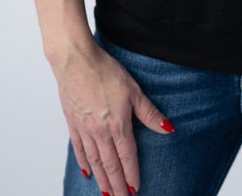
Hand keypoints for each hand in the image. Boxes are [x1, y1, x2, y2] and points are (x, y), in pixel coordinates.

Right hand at [52, 40, 173, 194]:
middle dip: (117, 185)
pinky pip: (79, 149)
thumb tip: (168, 129)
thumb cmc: (104, 70)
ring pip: (95, 161)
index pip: (127, 157)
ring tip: (107, 193)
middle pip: (110, 165)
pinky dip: (84, 162)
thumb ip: (149, 113)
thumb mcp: (133, 90)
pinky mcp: (72, 122)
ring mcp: (84, 128)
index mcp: (117, 125)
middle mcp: (100, 132)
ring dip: (102, 179)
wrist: (74, 60)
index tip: (136, 190)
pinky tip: (88, 172)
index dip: (132, 175)